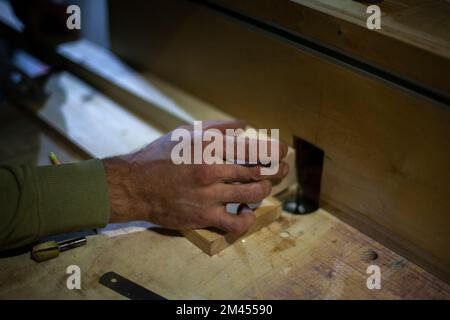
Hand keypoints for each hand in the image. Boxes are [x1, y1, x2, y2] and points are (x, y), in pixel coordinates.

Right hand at [103, 120, 288, 234]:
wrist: (134, 185)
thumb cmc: (160, 156)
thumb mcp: (187, 132)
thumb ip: (218, 127)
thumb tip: (245, 125)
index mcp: (210, 146)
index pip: (255, 148)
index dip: (276, 150)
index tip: (284, 151)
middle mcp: (212, 170)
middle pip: (259, 171)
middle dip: (278, 170)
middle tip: (282, 169)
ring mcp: (208, 195)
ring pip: (253, 194)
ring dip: (264, 190)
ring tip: (262, 187)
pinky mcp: (203, 216)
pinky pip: (236, 223)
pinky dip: (248, 219)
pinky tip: (246, 212)